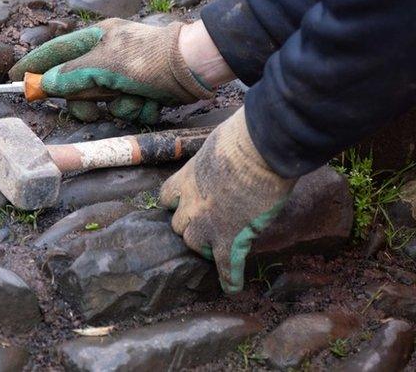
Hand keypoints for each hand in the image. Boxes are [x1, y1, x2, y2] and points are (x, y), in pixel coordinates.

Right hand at [9, 19, 213, 123]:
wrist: (197, 68)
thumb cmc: (149, 59)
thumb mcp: (105, 66)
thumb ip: (71, 76)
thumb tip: (44, 84)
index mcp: (97, 37)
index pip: (55, 51)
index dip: (33, 64)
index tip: (14, 77)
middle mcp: (108, 54)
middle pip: (78, 85)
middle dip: (89, 101)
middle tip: (94, 108)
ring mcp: (126, 73)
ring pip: (104, 101)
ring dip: (120, 106)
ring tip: (137, 98)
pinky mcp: (142, 90)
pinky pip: (126, 107)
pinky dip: (138, 109)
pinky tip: (152, 101)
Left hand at [159, 107, 295, 293]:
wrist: (259, 150)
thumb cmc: (241, 137)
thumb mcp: (215, 146)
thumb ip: (213, 161)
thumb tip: (225, 158)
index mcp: (184, 179)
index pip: (166, 198)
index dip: (177, 204)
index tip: (185, 204)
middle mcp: (189, 205)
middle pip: (179, 225)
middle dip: (191, 226)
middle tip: (209, 225)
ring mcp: (208, 224)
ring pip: (195, 244)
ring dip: (206, 246)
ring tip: (219, 249)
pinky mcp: (230, 239)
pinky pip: (226, 265)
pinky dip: (229, 278)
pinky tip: (232, 288)